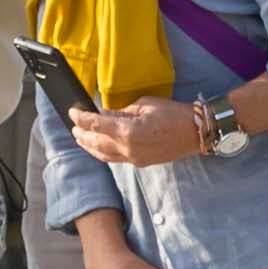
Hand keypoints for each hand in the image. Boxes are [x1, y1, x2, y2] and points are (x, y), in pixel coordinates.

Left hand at [70, 96, 211, 169]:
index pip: (95, 125)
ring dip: (89, 147)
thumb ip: (121, 113)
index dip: (81, 118)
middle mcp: (127, 149)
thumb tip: (104, 115)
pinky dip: (103, 153)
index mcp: (128, 132)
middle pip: (95, 143)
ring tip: (80, 139)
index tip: (72, 112)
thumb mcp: (144, 105)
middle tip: (73, 127)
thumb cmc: (173, 114)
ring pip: (103, 155)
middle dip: (82, 135)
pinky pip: (115, 159)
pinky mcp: (140, 162)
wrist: (195, 133)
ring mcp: (134, 158)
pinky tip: (99, 147)